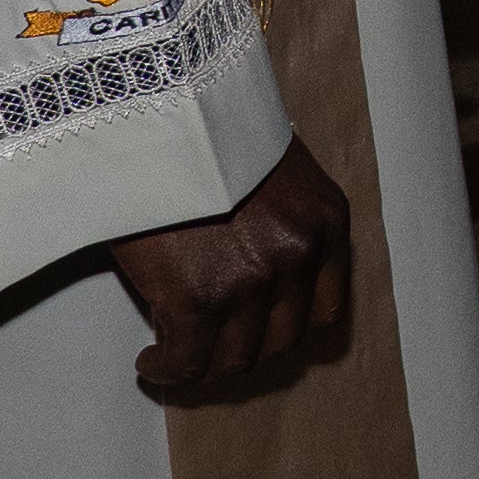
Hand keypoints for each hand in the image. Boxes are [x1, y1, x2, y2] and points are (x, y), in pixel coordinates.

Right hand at [106, 134, 353, 402]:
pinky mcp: (200, 299)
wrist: (153, 108)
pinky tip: (152, 362)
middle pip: (280, 342)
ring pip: (234, 360)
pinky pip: (187, 362)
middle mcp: (300, 256)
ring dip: (203, 365)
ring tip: (175, 356)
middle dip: (243, 350)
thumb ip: (280, 223)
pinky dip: (168, 369)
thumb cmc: (200, 128)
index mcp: (326, 222)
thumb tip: (256, 276)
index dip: (287, 330)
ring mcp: (253, 281)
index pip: (325, 310)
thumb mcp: (268, 169)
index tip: (258, 335)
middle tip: (209, 347)